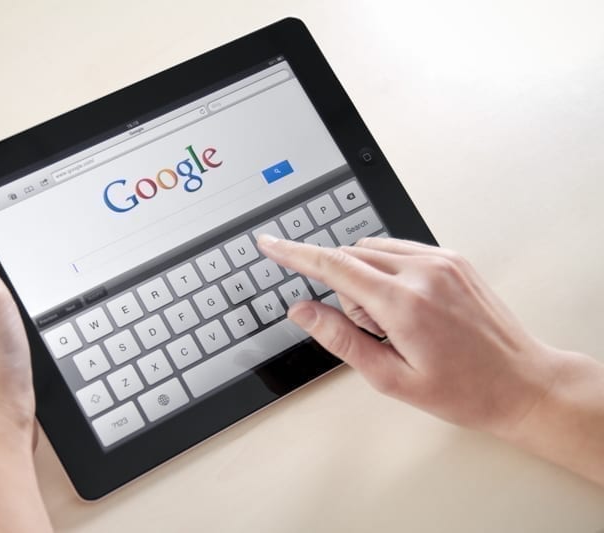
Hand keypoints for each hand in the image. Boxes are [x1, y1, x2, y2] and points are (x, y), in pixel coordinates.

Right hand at [257, 235, 561, 438]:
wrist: (522, 383)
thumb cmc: (463, 390)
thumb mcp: (390, 378)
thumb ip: (340, 338)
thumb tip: (302, 311)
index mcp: (403, 304)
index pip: (332, 265)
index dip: (294, 254)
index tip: (270, 244)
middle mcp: (423, 271)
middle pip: (351, 258)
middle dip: (344, 288)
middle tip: (373, 330)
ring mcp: (442, 260)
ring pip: (373, 250)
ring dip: (365, 278)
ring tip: (395, 322)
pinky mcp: (453, 258)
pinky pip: (399, 249)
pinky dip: (386, 269)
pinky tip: (406, 305)